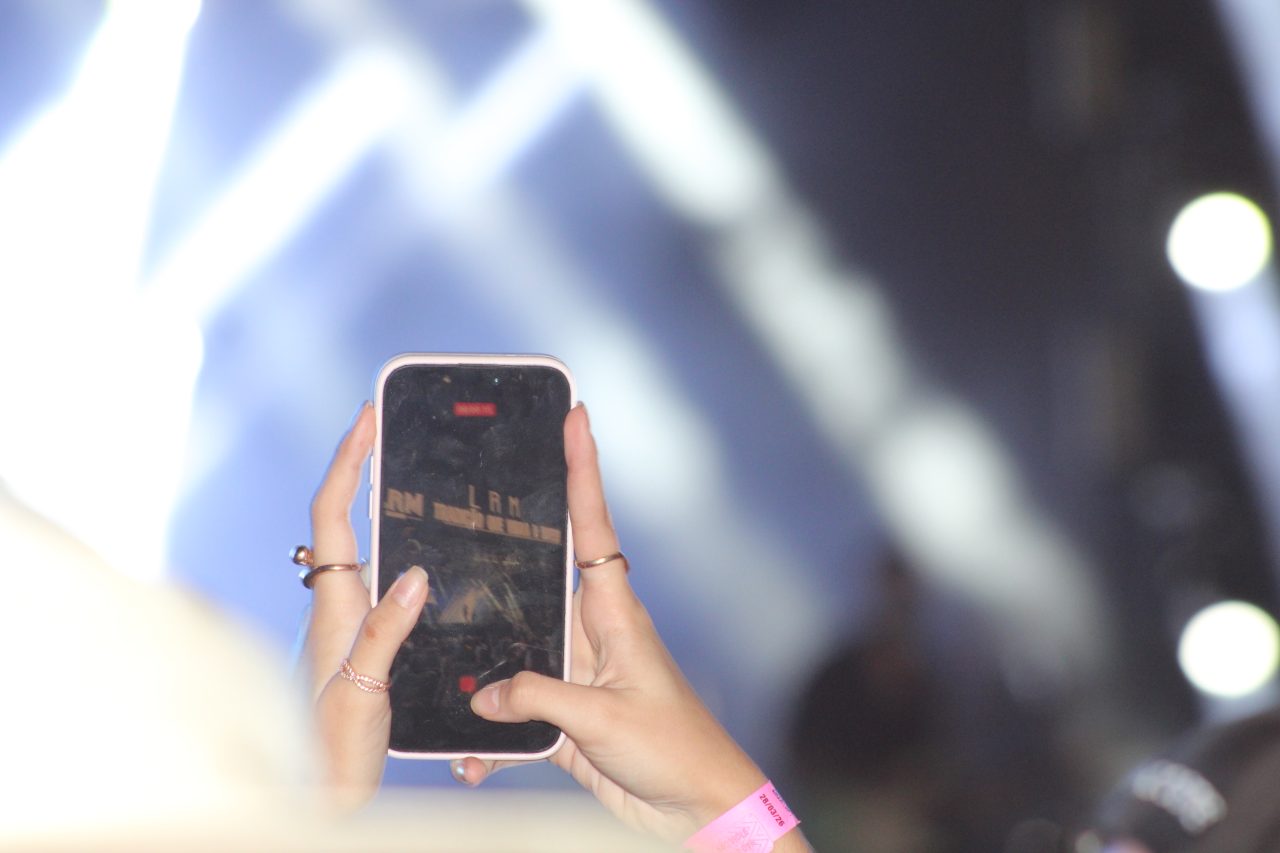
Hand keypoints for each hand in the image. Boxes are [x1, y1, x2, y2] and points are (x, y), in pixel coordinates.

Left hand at [302, 401, 429, 809]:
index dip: (348, 462)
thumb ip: (385, 631)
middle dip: (359, 466)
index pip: (333, 516)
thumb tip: (414, 574)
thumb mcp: (364, 689)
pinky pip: (375, 576)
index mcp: (333, 607)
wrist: (323, 791)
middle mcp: (336, 605)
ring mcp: (346, 620)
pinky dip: (392, 545)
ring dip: (374, 502)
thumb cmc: (333, 749)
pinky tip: (420, 548)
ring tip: (405, 469)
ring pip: (358, 545)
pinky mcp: (362, 639)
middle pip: (341, 518)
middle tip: (386, 427)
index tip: (367, 419)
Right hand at [455, 405, 780, 845]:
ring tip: (446, 665)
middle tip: (466, 508)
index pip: (594, 526)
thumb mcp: (604, 719)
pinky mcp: (564, 712)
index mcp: (614, 613)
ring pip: (515, 647)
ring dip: (485, 667)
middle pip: (539, 576)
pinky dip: (492, 734)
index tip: (577, 417)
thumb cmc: (673, 748)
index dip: (584, 470)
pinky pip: (515, 709)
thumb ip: (541, 698)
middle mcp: (591, 631)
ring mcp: (574, 670)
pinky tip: (472, 758)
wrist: (693, 806)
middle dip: (504, 549)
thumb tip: (485, 694)